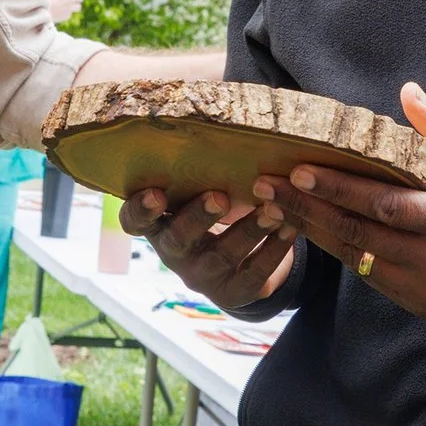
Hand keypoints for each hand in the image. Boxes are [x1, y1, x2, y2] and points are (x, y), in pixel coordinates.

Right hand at [120, 187, 299, 311]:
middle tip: (219, 197)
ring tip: (272, 210)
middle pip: (179, 239)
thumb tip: (213, 133)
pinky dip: (273, 251)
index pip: (135, 222)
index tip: (156, 193)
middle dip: (199, 217)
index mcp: (159, 226)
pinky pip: (253, 274)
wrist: (239, 265)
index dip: (141, 210)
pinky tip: (289, 228)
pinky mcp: (233, 292)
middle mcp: (174, 254)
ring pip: (221, 257)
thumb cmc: (213, 213)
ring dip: (247, 231)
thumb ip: (195, 177)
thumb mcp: (196, 196)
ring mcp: (202, 276)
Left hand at [251, 81, 425, 319]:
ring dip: (313, 231)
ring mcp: (423, 288)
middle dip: (306, 209)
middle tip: (264, 187)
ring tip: (274, 206)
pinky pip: (369, 276)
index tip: (299, 171)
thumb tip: (409, 91)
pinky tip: (312, 228)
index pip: (383, 206)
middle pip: (356, 235)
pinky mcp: (417, 303)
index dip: (338, 189)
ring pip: (356, 259)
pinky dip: (340, 251)